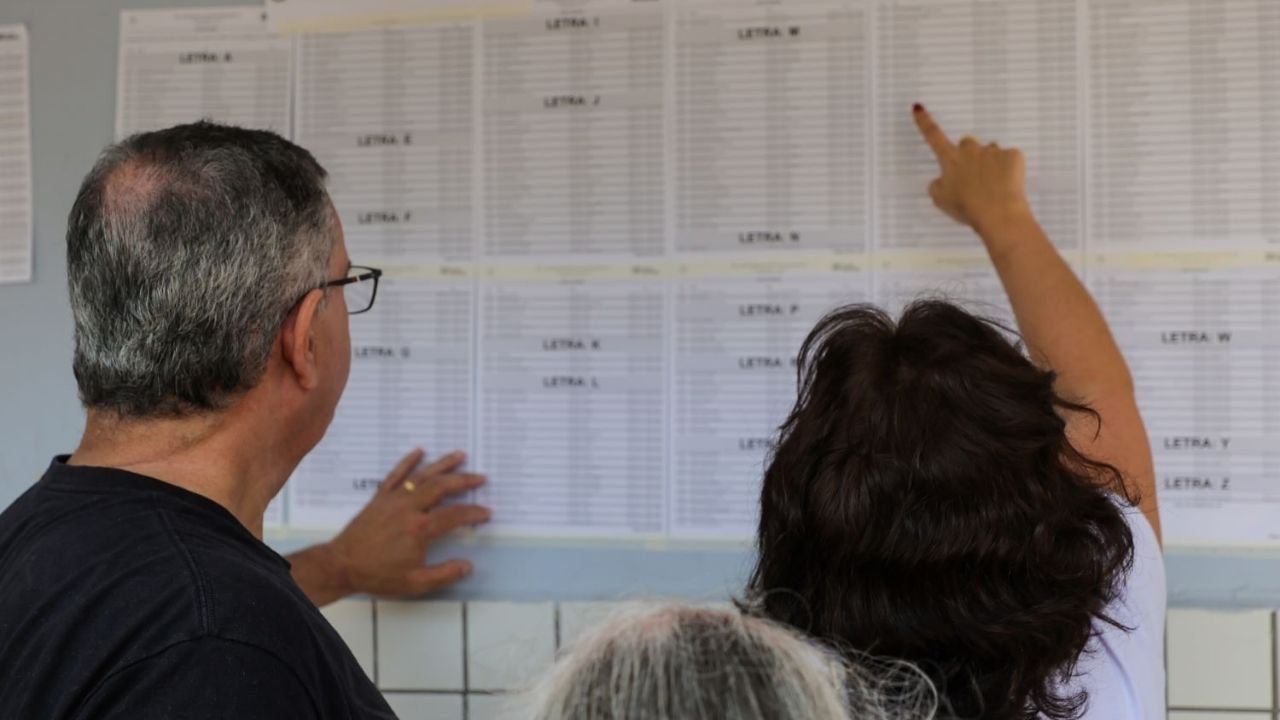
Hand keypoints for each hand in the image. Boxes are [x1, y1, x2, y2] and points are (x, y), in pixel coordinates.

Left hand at [326, 449, 490, 597]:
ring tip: (460, 455)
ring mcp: (393, 500)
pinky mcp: (380, 498)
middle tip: (480, 477)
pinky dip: (408, 461)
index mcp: (419, 529)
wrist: (342, 565)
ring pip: (422, 476)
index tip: (486, 512)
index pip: (454, 515)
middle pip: (441, 486)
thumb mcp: (415, 583)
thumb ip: (444, 574)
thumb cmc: (377, 574)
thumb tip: (467, 566)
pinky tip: (419, 451)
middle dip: (464, 480)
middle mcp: (408, 508)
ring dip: (443, 464)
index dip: (473, 512)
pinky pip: (396, 474)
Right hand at [912, 104, 1032, 232]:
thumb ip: (937, 185)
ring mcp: (993, 151)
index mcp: (950, 159)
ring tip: (993, 187)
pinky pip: (1009, 159)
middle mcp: (970, 150)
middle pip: (967, 144)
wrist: (999, 214)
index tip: (918, 107)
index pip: (933, 135)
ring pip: (990, 153)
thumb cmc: (967, 209)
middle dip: (969, 156)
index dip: (924, 121)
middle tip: (974, 177)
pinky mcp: (1012, 155)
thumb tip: (941, 179)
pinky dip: (1009, 170)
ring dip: (990, 164)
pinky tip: (1007, 185)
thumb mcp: (941, 201)